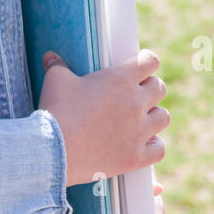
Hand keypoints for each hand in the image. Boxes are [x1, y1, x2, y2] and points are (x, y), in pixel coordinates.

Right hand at [39, 48, 168, 184]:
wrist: (55, 149)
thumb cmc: (57, 110)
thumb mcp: (56, 80)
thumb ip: (57, 66)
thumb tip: (50, 56)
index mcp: (121, 79)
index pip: (150, 62)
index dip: (147, 60)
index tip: (142, 63)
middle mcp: (136, 103)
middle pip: (159, 88)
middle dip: (150, 87)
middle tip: (139, 92)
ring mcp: (138, 131)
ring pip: (163, 117)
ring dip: (154, 115)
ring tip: (143, 118)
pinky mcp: (135, 156)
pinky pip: (159, 149)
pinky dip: (154, 146)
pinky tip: (146, 143)